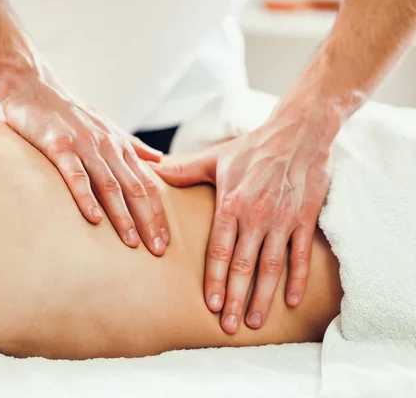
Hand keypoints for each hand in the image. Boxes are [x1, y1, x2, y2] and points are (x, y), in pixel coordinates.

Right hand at [0, 76, 169, 256]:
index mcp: (120, 146)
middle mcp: (108, 147)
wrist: (35, 87)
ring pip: (109, 186)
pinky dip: (86, 197)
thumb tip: (160, 161)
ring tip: (131, 244)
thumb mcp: (107, 126)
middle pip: (135, 189)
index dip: (158, 214)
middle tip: (158, 251)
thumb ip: (133, 146)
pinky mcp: (59, 146)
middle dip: (148, 222)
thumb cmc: (70, 112)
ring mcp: (84, 146)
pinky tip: (94, 219)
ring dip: (122, 216)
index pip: (147, 185)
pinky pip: (75, 175)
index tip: (166, 242)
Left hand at [150, 117, 331, 332]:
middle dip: (236, 298)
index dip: (215, 279)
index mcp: (231, 203)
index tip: (211, 304)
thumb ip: (184, 171)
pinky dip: (297, 278)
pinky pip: (300, 254)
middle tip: (229, 326)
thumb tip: (153, 171)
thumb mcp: (215, 158)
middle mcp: (256, 216)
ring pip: (271, 266)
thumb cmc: (253, 147)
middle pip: (243, 265)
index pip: (220, 250)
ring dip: (263, 296)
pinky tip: (291, 301)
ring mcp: (282, 219)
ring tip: (255, 321)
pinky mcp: (304, 218)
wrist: (298, 132)